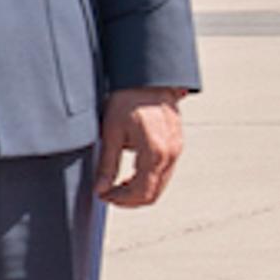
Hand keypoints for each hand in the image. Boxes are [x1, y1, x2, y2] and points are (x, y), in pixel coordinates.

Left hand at [96, 86, 187, 207]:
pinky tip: (133, 174)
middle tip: (110, 194)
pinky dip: (149, 179)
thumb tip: (102, 188)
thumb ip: (107, 165)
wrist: (148, 79)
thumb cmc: (128, 100)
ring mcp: (177, 150)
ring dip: (140, 190)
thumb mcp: (111, 133)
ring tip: (119, 184)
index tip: (105, 195)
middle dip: (130, 199)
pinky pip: (166, 172)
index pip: (141, 192)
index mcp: (154, 152)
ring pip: (161, 185)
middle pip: (153, 194)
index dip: (121, 200)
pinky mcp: (177, 145)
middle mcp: (170, 154)